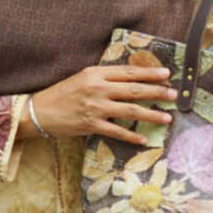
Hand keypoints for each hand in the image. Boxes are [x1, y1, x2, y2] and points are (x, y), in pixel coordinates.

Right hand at [27, 65, 175, 145]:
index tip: (166, 75)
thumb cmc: (61, 93)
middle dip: (157, 92)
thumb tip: (129, 80)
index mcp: (96, 73)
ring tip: (166, 117)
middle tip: (174, 95)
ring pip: (130, 111)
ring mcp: (95, 108)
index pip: (129, 72)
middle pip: (134, 90)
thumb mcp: (82, 78)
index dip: (150, 73)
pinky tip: (143, 139)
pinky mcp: (91, 125)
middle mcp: (98, 88)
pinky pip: (117, 132)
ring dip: (151, 114)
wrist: (38, 111)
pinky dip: (131, 136)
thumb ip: (104, 77)